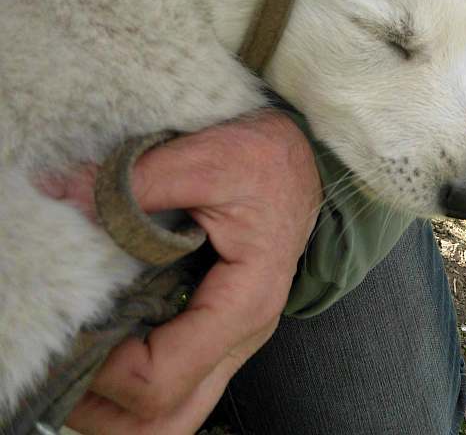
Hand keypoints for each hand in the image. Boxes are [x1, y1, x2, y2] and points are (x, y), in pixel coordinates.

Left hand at [40, 111, 321, 433]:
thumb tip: (60, 194)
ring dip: (115, 405)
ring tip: (76, 362)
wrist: (303, 160)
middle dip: (103, 411)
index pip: (160, 379)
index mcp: (243, 303)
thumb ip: (134, 181)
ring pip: (171, 413)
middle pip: (166, 421)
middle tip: (61, 370)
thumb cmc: (268, 160)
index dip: (101, 370)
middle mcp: (241, 336)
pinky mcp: (218, 330)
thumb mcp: (206, 159)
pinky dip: (131, 382)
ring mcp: (231, 339)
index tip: (69, 329)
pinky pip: (175, 382)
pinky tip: (104, 342)